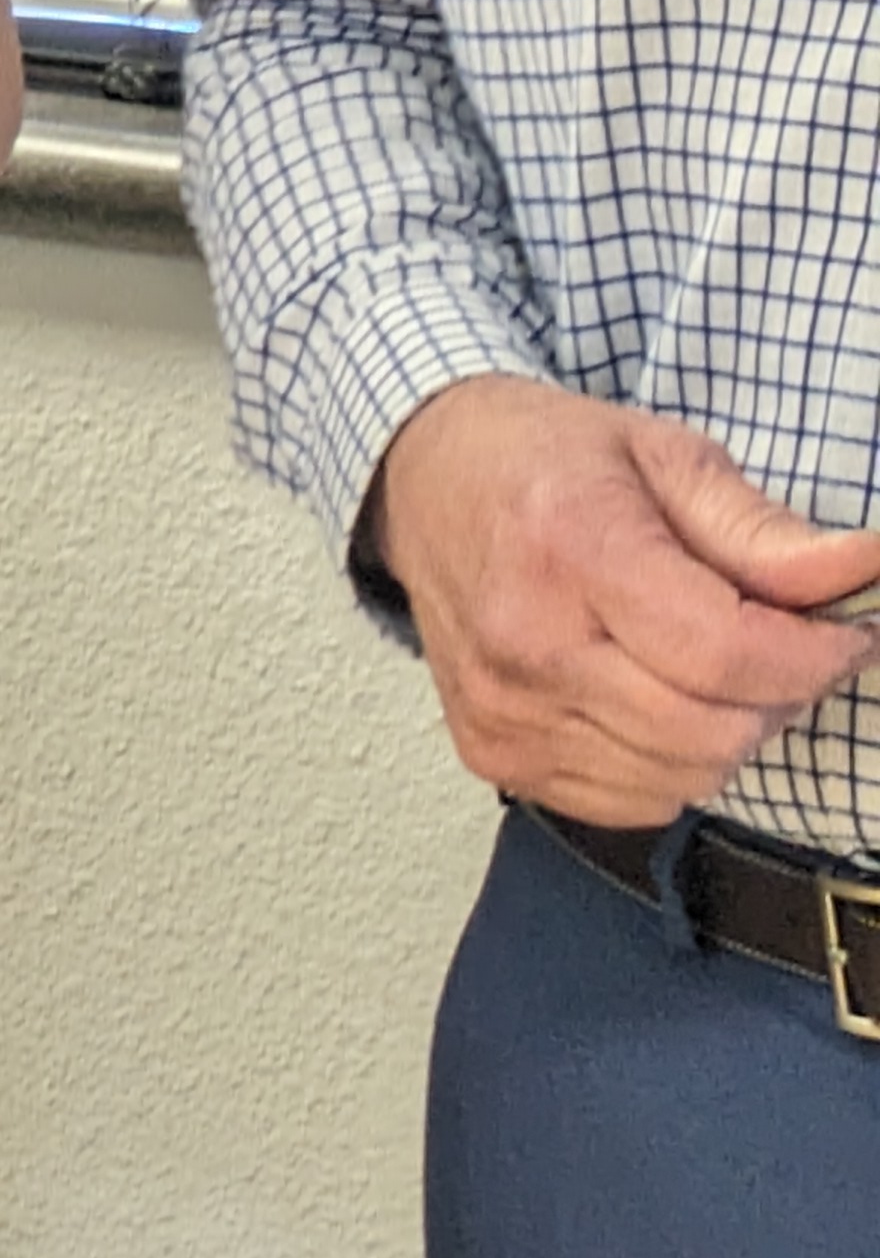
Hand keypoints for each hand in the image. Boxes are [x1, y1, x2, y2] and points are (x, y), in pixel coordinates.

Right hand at [367, 378, 879, 824]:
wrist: (421, 478)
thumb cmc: (544, 461)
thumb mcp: (665, 457)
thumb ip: (766, 531)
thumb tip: (863, 570)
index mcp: (569, 550)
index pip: (727, 654)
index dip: (815, 657)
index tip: (844, 633)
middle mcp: (524, 640)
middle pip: (712, 731)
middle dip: (776, 696)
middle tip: (774, 644)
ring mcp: (501, 708)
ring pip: (683, 777)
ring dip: (724, 732)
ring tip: (702, 666)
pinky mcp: (490, 751)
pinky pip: (633, 800)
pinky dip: (667, 762)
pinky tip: (648, 698)